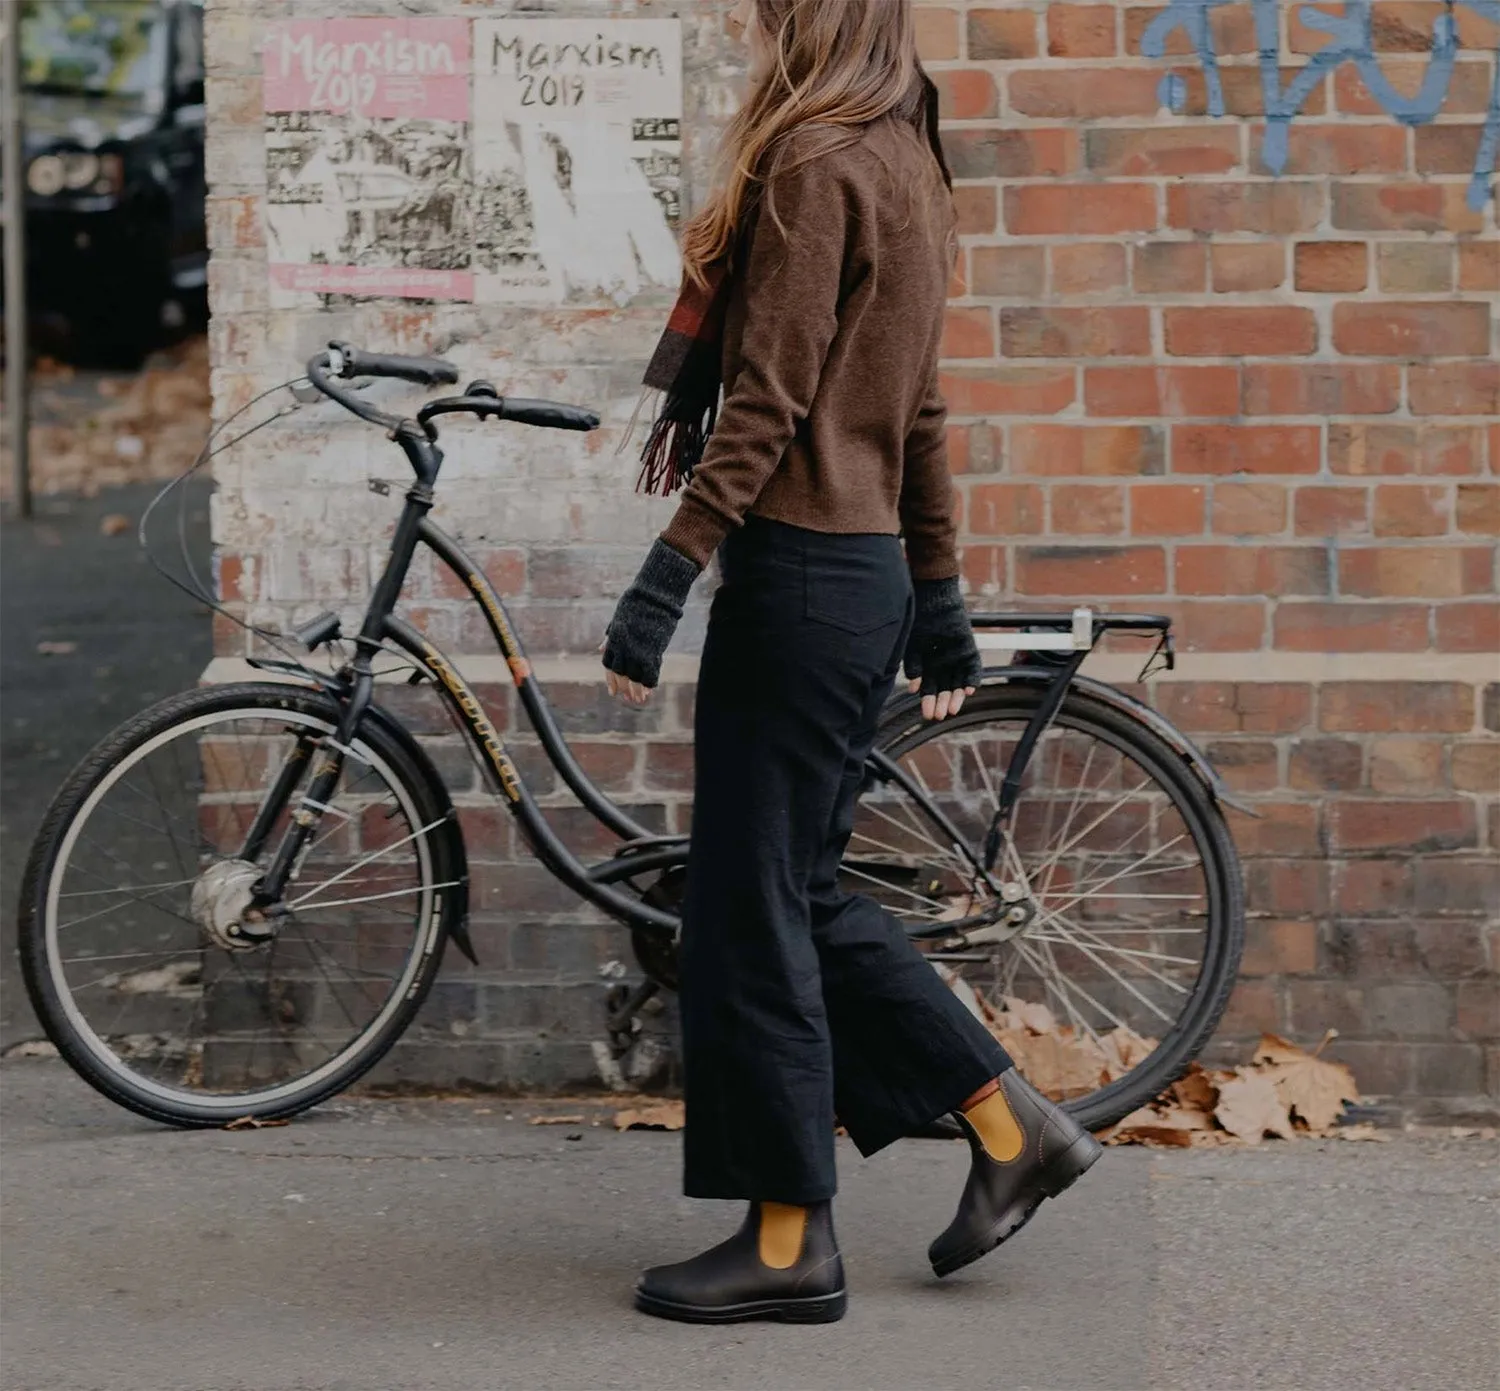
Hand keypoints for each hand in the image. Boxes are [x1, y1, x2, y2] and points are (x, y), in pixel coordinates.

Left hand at [599, 538, 700, 704]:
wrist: (655, 594)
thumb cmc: (637, 603)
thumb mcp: (619, 618)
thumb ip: (610, 636)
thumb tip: (600, 649)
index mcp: (614, 639)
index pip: (609, 665)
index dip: (611, 680)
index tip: (613, 691)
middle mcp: (624, 648)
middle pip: (621, 673)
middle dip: (622, 687)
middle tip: (625, 698)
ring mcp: (638, 650)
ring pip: (634, 676)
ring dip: (635, 690)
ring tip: (637, 700)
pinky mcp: (653, 650)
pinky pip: (650, 672)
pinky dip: (649, 682)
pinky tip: (650, 690)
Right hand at [904, 575, 981, 721]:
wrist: (932, 598)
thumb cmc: (918, 620)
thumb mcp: (911, 647)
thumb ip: (913, 667)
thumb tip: (913, 688)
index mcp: (927, 664)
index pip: (929, 688)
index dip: (928, 701)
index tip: (926, 714)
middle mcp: (942, 663)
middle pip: (944, 688)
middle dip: (942, 702)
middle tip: (939, 715)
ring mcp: (957, 656)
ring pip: (959, 682)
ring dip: (957, 696)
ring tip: (953, 709)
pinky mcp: (968, 649)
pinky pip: (973, 668)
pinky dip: (972, 679)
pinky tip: (969, 691)